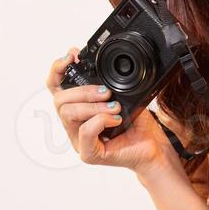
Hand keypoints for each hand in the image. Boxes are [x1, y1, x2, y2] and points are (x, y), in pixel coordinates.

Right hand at [45, 46, 175, 174]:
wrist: (153, 147)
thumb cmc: (137, 125)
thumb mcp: (122, 96)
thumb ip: (106, 83)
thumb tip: (97, 63)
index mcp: (78, 109)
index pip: (55, 88)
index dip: (58, 69)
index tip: (72, 56)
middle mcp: (74, 125)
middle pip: (59, 100)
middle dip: (83, 90)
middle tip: (107, 92)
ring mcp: (79, 140)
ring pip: (68, 114)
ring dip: (93, 106)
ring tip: (114, 107)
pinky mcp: (88, 154)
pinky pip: (85, 131)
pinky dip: (101, 120)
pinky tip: (116, 120)